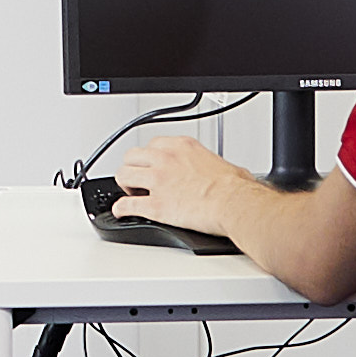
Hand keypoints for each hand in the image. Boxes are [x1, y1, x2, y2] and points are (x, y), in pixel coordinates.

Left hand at [109, 136, 263, 231]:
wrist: (234, 204)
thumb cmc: (234, 188)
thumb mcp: (224, 164)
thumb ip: (215, 165)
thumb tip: (228, 173)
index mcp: (182, 147)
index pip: (152, 145)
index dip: (149, 158)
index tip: (150, 166)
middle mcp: (166, 159)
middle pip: (131, 157)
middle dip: (133, 168)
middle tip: (138, 180)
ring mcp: (157, 181)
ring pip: (123, 175)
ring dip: (125, 186)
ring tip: (131, 194)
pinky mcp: (155, 205)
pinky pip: (126, 204)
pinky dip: (120, 208)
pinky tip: (121, 211)